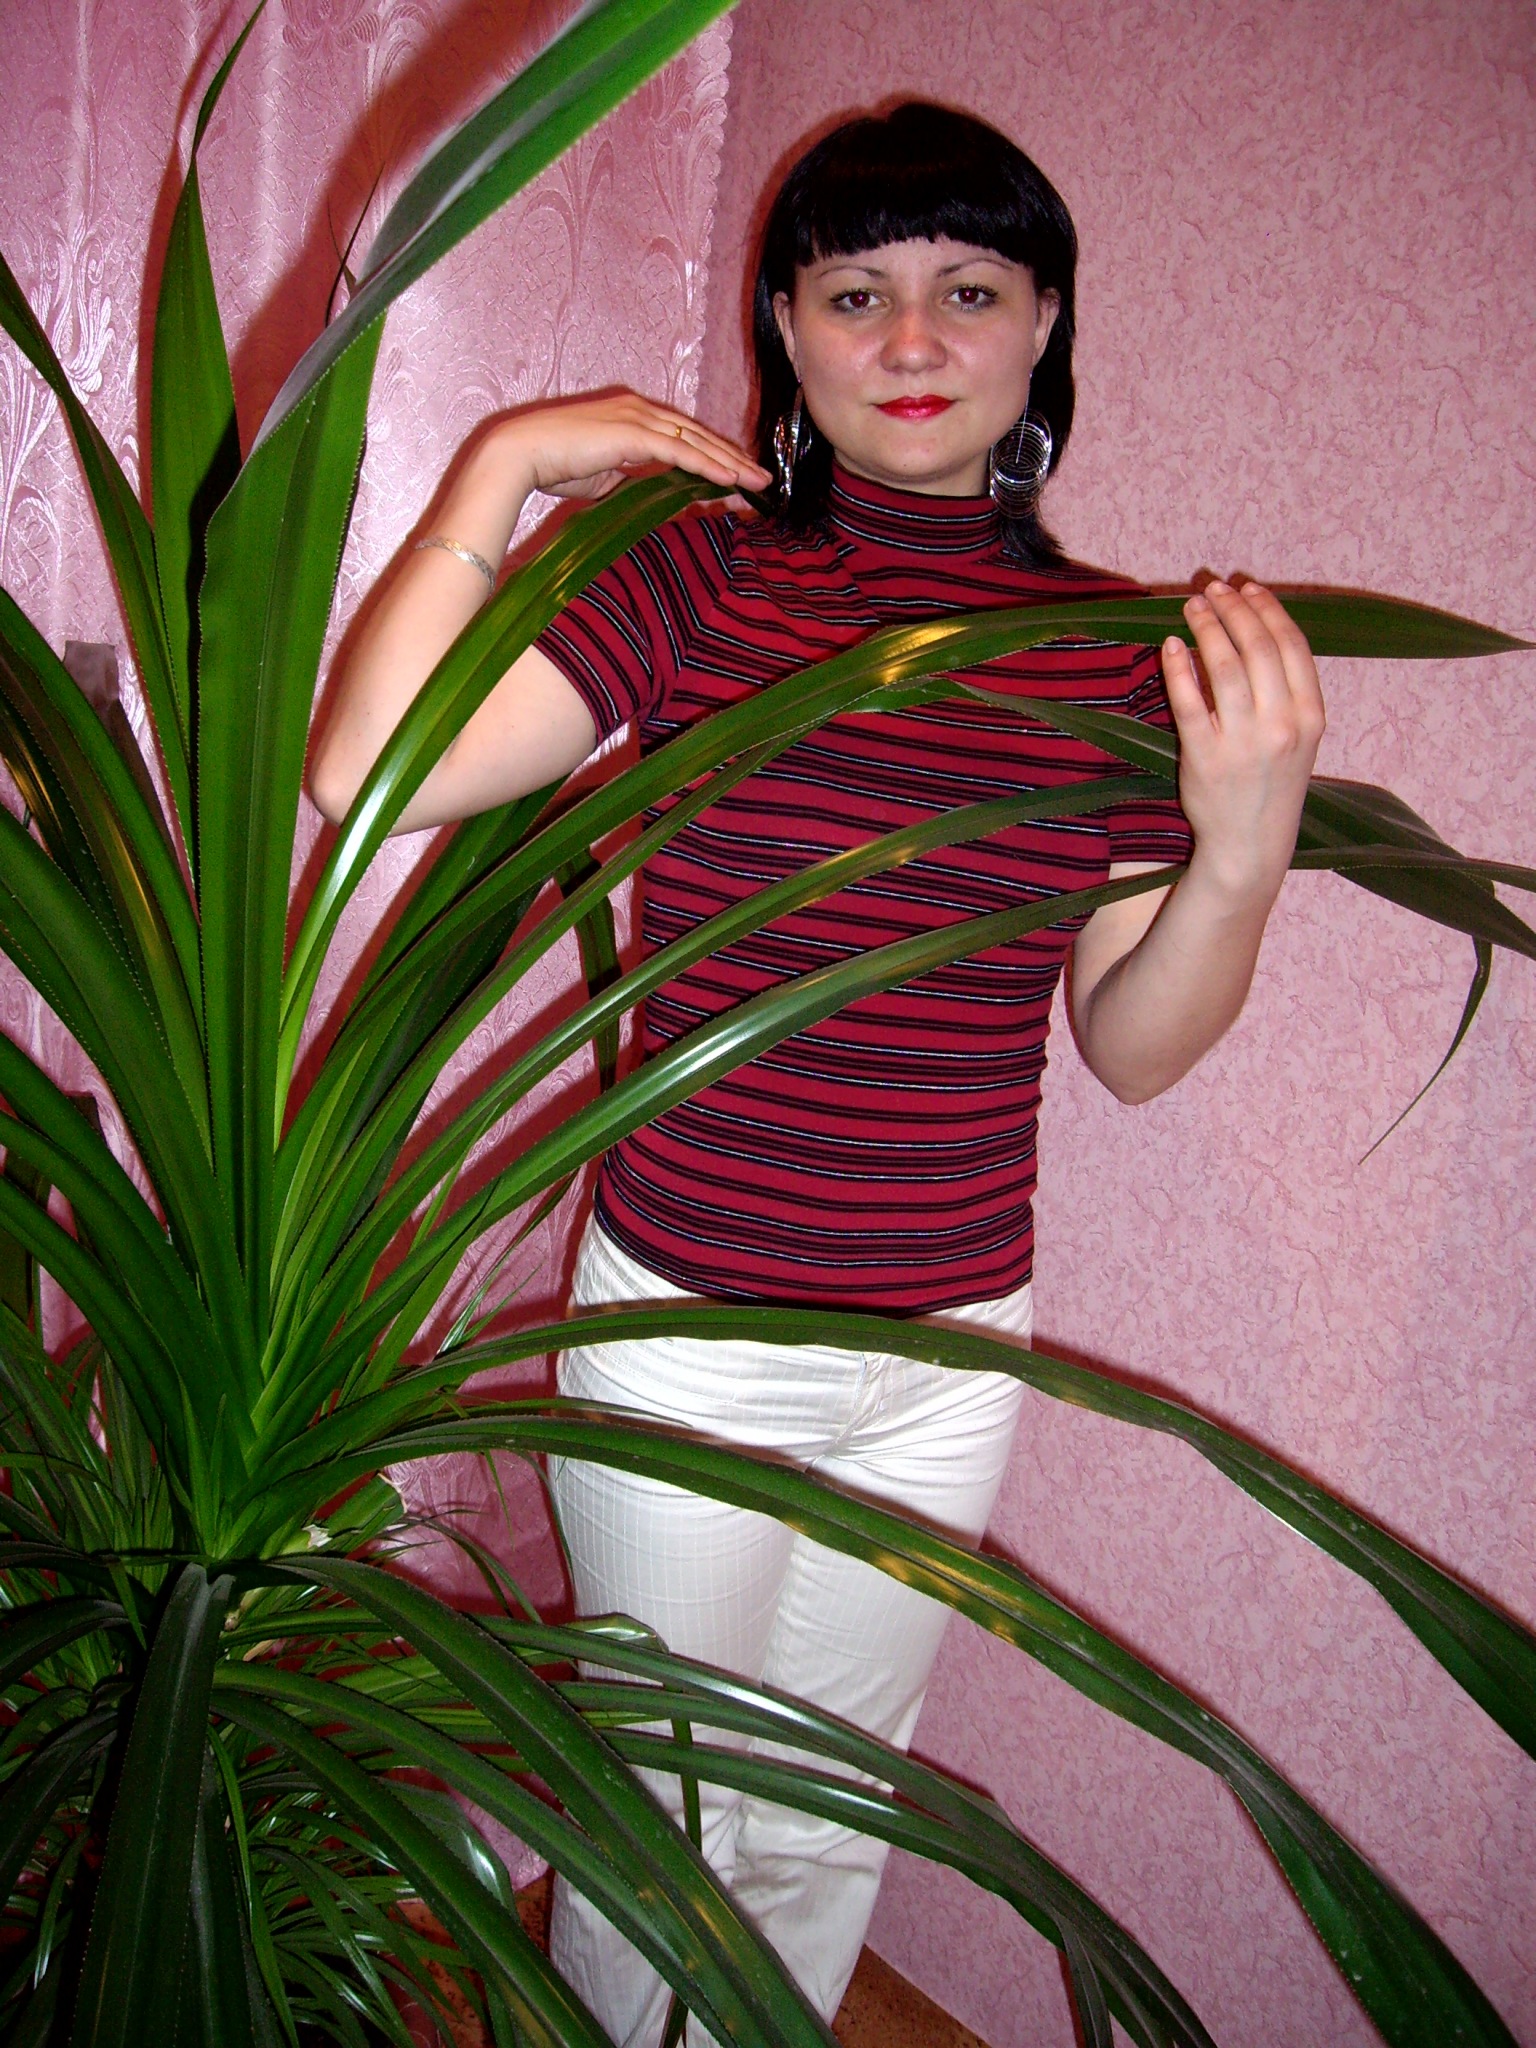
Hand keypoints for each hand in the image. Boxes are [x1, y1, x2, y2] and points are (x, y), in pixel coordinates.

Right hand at [494, 391, 771, 501]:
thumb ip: (629, 475)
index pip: (684, 435)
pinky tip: (730, 478)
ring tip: (757, 481)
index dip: (713, 453)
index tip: (738, 471)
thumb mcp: (602, 474)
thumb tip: (649, 489)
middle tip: (762, 477)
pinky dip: (708, 464)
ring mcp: (637, 418)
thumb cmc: (552, 466)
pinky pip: (680, 452)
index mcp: (633, 416)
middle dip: (733, 456)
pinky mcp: (633, 434)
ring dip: (730, 462)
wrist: (521, 453)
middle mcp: (640, 410)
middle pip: (698, 434)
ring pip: (696, 441)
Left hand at [1163, 580, 1325, 905]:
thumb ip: (1287, 691)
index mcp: (1311, 716)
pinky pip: (1189, 701)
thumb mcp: (1299, 738)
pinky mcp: (1204, 756)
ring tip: (1192, 605)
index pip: (1291, 645)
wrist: (1250, 846)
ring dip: (1207, 626)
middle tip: (1214, 588)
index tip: (1249, 588)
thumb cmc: (1272, 786)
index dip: (1268, 609)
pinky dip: (1180, 667)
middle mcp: (1281, 725)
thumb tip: (1257, 631)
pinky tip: (1173, 645)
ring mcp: (1242, 741)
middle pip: (1257, 647)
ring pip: (1224, 666)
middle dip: (1234, 608)